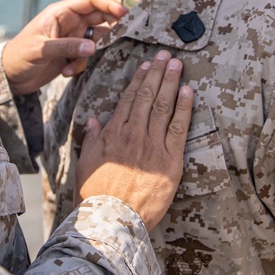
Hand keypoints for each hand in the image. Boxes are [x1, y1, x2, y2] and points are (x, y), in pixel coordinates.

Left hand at [2, 0, 125, 94]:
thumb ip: (66, 47)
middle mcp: (69, 23)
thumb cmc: (19, 56)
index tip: (125, 14)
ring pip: (95, 40)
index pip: (90, 1)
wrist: (9, 77)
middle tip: (119, 39)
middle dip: (110, 30)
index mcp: (60, 13)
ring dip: (91, 54)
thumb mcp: (40, 50)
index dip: (109, 5)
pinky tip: (66, 71)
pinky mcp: (71, 53)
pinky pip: (87, 56)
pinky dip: (81, 64)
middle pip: (99, 19)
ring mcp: (71, 38)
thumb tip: (92, 47)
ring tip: (73, 66)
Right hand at [76, 51, 192, 230]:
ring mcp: (152, 146)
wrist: (112, 219)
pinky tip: (189, 91)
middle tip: (165, 55)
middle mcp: (133, 134)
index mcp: (114, 134)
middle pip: (148, 97)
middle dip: (157, 73)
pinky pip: (178, 128)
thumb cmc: (95, 195)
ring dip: (171, 83)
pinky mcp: (169, 160)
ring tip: (177, 65)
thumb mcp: (85, 164)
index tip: (145, 65)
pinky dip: (184, 108)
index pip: (128, 100)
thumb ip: (92, 140)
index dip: (138, 80)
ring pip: (163, 107)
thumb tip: (94, 120)